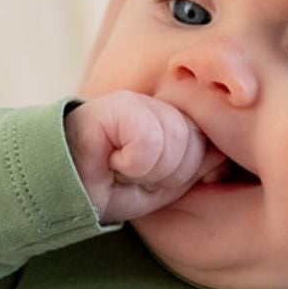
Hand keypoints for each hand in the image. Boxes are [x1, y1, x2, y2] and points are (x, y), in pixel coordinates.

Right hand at [66, 92, 218, 223]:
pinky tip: (113, 163)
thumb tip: (226, 151)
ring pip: (175, 140)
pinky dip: (133, 163)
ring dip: (148, 171)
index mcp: (173, 115)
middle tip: (135, 175)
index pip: (209, 138)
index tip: (156, 179)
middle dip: (168, 172)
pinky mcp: (116, 106)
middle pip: (194, 141)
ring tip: (122, 169)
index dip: (190, 168)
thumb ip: (200, 162)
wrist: (61, 188)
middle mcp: (158, 100)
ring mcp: (137, 99)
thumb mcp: (167, 182)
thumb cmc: (113, 187)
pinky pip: (148, 140)